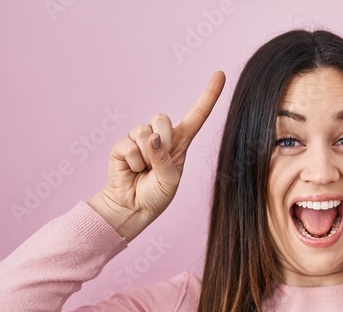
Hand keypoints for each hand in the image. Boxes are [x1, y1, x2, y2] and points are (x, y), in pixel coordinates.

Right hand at [89, 70, 225, 241]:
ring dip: (146, 156)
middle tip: (157, 162)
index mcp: (180, 142)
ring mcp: (140, 138)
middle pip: (162, 118)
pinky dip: (133, 162)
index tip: (220, 74)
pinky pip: (129, 145)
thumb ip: (165, 159)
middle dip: (162, 140)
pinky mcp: (122, 144)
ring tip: (144, 170)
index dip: (208, 95)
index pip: (197, 115)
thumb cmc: (156, 195)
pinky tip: (132, 170)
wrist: (132, 207)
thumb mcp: (170, 180)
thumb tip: (152, 138)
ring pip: (144, 131)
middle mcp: (160, 136)